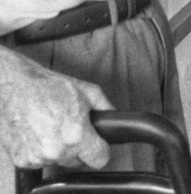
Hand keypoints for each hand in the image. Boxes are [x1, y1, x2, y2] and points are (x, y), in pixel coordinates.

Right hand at [0, 49, 111, 168]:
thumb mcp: (88, 91)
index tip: (99, 145)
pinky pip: (39, 161)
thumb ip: (106, 108)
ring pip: (58, 161)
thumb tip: (115, 119)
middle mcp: (57, 150)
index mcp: (76, 135)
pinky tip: (39, 132)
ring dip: (59, 149)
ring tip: (52, 127)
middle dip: (79, 147)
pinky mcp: (22, 159)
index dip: (102, 150)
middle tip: (71, 128)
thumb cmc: (49, 87)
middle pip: (78, 162)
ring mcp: (37, 157)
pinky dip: (41, 150)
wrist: (17, 87)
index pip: (100, 159)